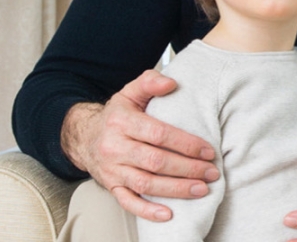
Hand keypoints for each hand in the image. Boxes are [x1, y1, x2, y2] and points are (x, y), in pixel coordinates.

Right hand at [61, 69, 217, 221]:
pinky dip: (147, 211)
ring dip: (176, 189)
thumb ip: (150, 82)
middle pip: (155, 162)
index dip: (185, 144)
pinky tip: (168, 213)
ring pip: (145, 183)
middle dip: (187, 169)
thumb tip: (172, 82)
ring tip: (201, 190)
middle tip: (211, 172)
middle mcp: (115, 147)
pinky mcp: (111, 186)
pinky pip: (128, 202)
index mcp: (122, 121)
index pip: (159, 134)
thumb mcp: (130, 92)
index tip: (208, 150)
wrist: (85, 136)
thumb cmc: (117, 114)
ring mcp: (112, 170)